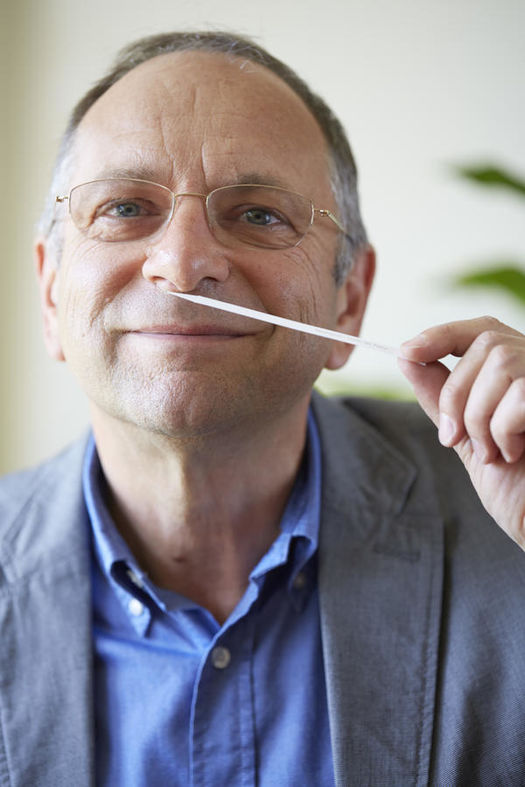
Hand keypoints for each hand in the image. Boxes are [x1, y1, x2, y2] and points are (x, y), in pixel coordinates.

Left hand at [399, 316, 524, 547]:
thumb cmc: (516, 486)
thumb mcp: (466, 436)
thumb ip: (441, 397)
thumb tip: (407, 358)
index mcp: (521, 372)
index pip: (482, 330)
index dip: (443, 335)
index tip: (407, 352)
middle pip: (487, 346)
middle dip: (457, 394)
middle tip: (454, 437)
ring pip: (501, 366)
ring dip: (479, 417)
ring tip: (491, 452)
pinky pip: (520, 397)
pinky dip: (503, 430)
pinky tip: (514, 453)